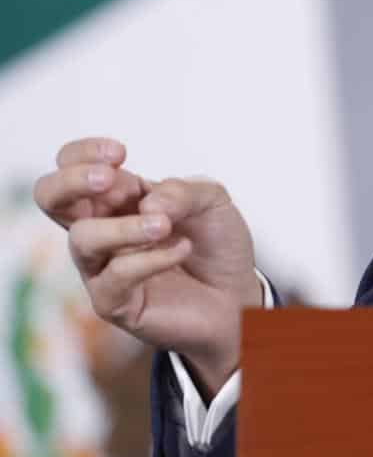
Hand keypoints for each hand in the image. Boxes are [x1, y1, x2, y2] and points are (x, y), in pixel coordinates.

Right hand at [34, 138, 262, 396]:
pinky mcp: (113, 302)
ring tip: (165, 226)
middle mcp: (102, 229)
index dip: (83, 154)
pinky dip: (152, 258)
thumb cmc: (216, 245)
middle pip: (50, 199)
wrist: (238, 295)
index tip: (120, 153)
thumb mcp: (213, 201)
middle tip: (108, 178)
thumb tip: (147, 202)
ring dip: (125, 226)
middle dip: (71, 181)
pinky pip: (115, 276)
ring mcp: (102, 267)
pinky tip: (182, 249)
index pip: (71, 167)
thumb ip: (183, 191)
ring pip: (82, 239)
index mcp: (118, 199)